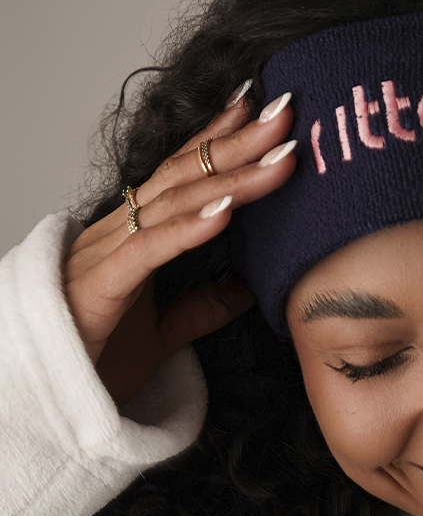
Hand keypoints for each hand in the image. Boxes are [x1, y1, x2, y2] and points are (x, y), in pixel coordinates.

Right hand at [63, 90, 296, 406]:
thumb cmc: (91, 361)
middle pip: (186, 175)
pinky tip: (225, 214)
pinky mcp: (99, 287)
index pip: (184, 175)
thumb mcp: (162, 333)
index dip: (221, 141)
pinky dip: (188, 229)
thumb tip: (247, 289)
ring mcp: (105, 254)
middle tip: (285, 115)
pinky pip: (148, 251)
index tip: (261, 113)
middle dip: (238, 143)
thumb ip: (201, 307)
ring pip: (174, 203)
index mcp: (134, 236)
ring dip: (232, 179)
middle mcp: (119, 232)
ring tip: (277, 160)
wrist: (43, 402)